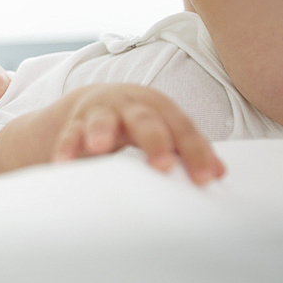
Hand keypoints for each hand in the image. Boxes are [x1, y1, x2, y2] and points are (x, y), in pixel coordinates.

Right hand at [50, 84, 224, 184]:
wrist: (94, 103)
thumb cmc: (138, 123)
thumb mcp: (164, 129)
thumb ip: (188, 147)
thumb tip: (220, 173)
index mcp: (157, 105)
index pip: (180, 125)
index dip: (194, 150)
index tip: (205, 178)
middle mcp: (128, 105)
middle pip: (145, 119)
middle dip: (154, 140)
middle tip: (163, 165)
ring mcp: (99, 113)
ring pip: (101, 119)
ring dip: (101, 131)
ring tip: (100, 146)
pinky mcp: (73, 125)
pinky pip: (69, 136)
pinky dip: (66, 148)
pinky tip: (63, 163)